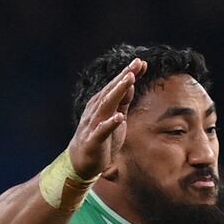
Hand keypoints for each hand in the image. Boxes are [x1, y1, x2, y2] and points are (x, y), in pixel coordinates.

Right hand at [68, 58, 147, 177]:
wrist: (81, 161)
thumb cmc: (102, 138)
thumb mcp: (116, 117)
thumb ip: (123, 102)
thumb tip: (131, 84)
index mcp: (101, 104)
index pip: (116, 86)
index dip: (128, 74)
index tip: (142, 62)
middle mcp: (96, 110)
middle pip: (111, 90)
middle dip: (124, 76)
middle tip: (136, 64)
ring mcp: (93, 124)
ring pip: (106, 105)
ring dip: (117, 92)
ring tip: (130, 80)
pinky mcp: (93, 141)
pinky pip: (102, 130)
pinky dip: (110, 123)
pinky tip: (119, 117)